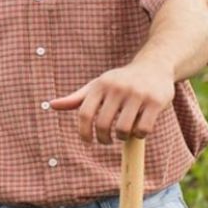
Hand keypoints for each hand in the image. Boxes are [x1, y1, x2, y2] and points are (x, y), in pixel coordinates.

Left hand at [48, 60, 175, 143]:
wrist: (154, 66)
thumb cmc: (120, 81)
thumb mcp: (97, 85)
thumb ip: (76, 98)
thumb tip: (51, 104)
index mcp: (100, 85)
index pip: (84, 113)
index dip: (83, 132)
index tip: (88, 141)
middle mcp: (117, 88)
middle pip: (103, 124)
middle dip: (103, 139)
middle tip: (107, 141)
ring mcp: (137, 94)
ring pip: (123, 129)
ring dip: (122, 137)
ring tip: (123, 134)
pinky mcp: (155, 101)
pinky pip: (143, 128)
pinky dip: (139, 135)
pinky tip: (139, 130)